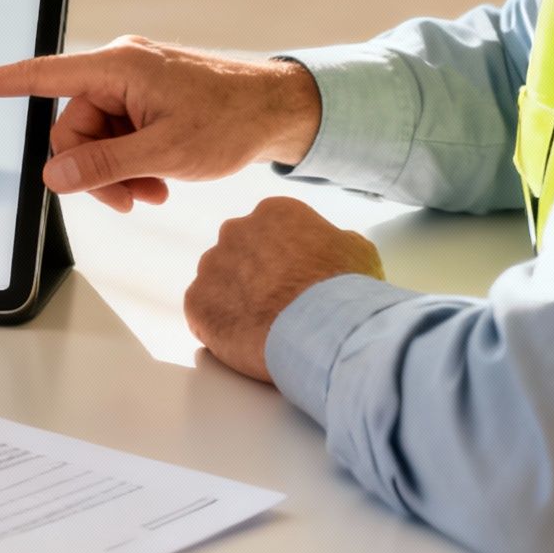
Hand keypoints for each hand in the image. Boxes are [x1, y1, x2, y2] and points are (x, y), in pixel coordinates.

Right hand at [0, 37, 323, 212]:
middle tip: (131, 198)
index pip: (40, 75)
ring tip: (153, 192)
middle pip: (71, 129)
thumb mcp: (167, 152)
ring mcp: (132, 85)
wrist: (282, 110)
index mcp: (117, 67)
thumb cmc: (233, 120)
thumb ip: (105, 166)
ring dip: (116, 173)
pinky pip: (117, 137)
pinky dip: (131, 164)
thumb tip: (55, 177)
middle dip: (93, 171)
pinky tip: (159, 180)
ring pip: (94, 141)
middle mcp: (118, 69)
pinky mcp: (145, 100)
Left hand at [184, 197, 382, 381]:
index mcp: (273, 213)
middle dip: (253, 277)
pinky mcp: (196, 302)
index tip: (293, 280)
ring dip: (234, 301)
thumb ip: (333, 240)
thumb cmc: (345, 292)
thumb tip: (332, 245)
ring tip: (264, 326)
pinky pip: (202, 313)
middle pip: (239, 254)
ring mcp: (211, 267)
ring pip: (217, 282)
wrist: (325, 331)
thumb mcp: (357, 250)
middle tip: (277, 304)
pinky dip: (218, 326)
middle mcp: (235, 232)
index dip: (283, 260)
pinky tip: (245, 339)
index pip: (269, 232)